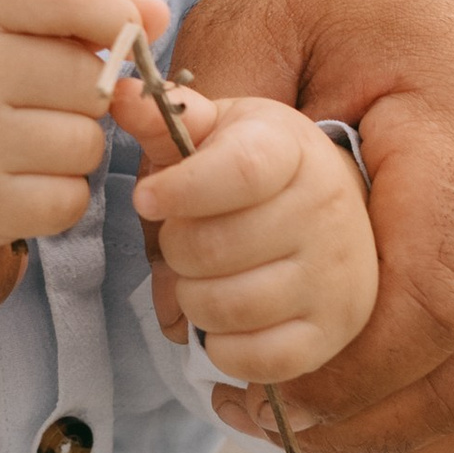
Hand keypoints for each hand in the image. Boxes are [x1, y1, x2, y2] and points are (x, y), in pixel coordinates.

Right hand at [0, 0, 170, 249]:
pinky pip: (70, 202)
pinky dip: (60, 192)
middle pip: (91, 82)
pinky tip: (24, 174)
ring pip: (88, 146)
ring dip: (76, 144)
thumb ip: (81, 5)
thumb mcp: (4, 12)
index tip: (120, 33)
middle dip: (88, 92)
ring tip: (31, 135)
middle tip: (47, 95)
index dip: (115, 15)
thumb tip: (159, 15)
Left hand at [116, 82, 378, 381]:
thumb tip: (117, 93)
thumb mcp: (219, 131)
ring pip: (227, 307)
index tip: (146, 198)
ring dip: (193, 299)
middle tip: (184, 242)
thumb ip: (166, 118)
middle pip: (213, 248)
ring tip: (203, 278)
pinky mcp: (332, 332)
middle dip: (176, 249)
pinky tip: (225, 321)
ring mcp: (336, 278)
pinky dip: (222, 348)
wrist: (333, 211)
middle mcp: (326, 213)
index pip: (237, 173)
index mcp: (292, 152)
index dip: (179, 190)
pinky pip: (255, 358)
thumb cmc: (260, 169)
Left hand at [171, 0, 453, 452]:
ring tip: (313, 428)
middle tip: (266, 412)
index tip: (252, 379)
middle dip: (363, 418)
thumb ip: (203, 144)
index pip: (430, 297)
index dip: (342, 366)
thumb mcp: (256, 17)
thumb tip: (169, 295)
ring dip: (412, 436)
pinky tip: (383, 418)